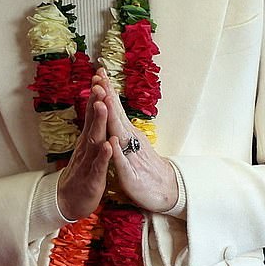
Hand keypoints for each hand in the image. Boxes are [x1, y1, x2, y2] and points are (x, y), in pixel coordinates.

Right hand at [56, 83, 112, 220]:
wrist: (70, 202)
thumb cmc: (83, 175)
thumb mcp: (89, 149)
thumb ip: (93, 130)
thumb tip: (95, 109)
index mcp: (89, 140)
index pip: (93, 115)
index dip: (97, 96)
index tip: (100, 77)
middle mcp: (87, 148)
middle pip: (93, 122)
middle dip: (97, 103)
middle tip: (100, 84)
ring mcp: (89, 163)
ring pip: (94, 140)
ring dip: (98, 123)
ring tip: (102, 106)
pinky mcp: (93, 179)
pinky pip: (98, 166)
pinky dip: (103, 156)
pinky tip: (107, 146)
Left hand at [92, 69, 177, 212]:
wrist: (166, 192)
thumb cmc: (146, 170)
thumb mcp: (131, 147)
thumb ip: (122, 132)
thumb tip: (114, 114)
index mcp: (127, 135)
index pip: (114, 110)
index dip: (106, 93)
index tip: (98, 74)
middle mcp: (130, 141)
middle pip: (117, 115)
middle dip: (107, 95)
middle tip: (100, 75)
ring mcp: (131, 156)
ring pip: (120, 133)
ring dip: (111, 117)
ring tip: (103, 99)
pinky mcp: (131, 175)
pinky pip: (122, 162)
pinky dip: (117, 151)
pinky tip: (113, 140)